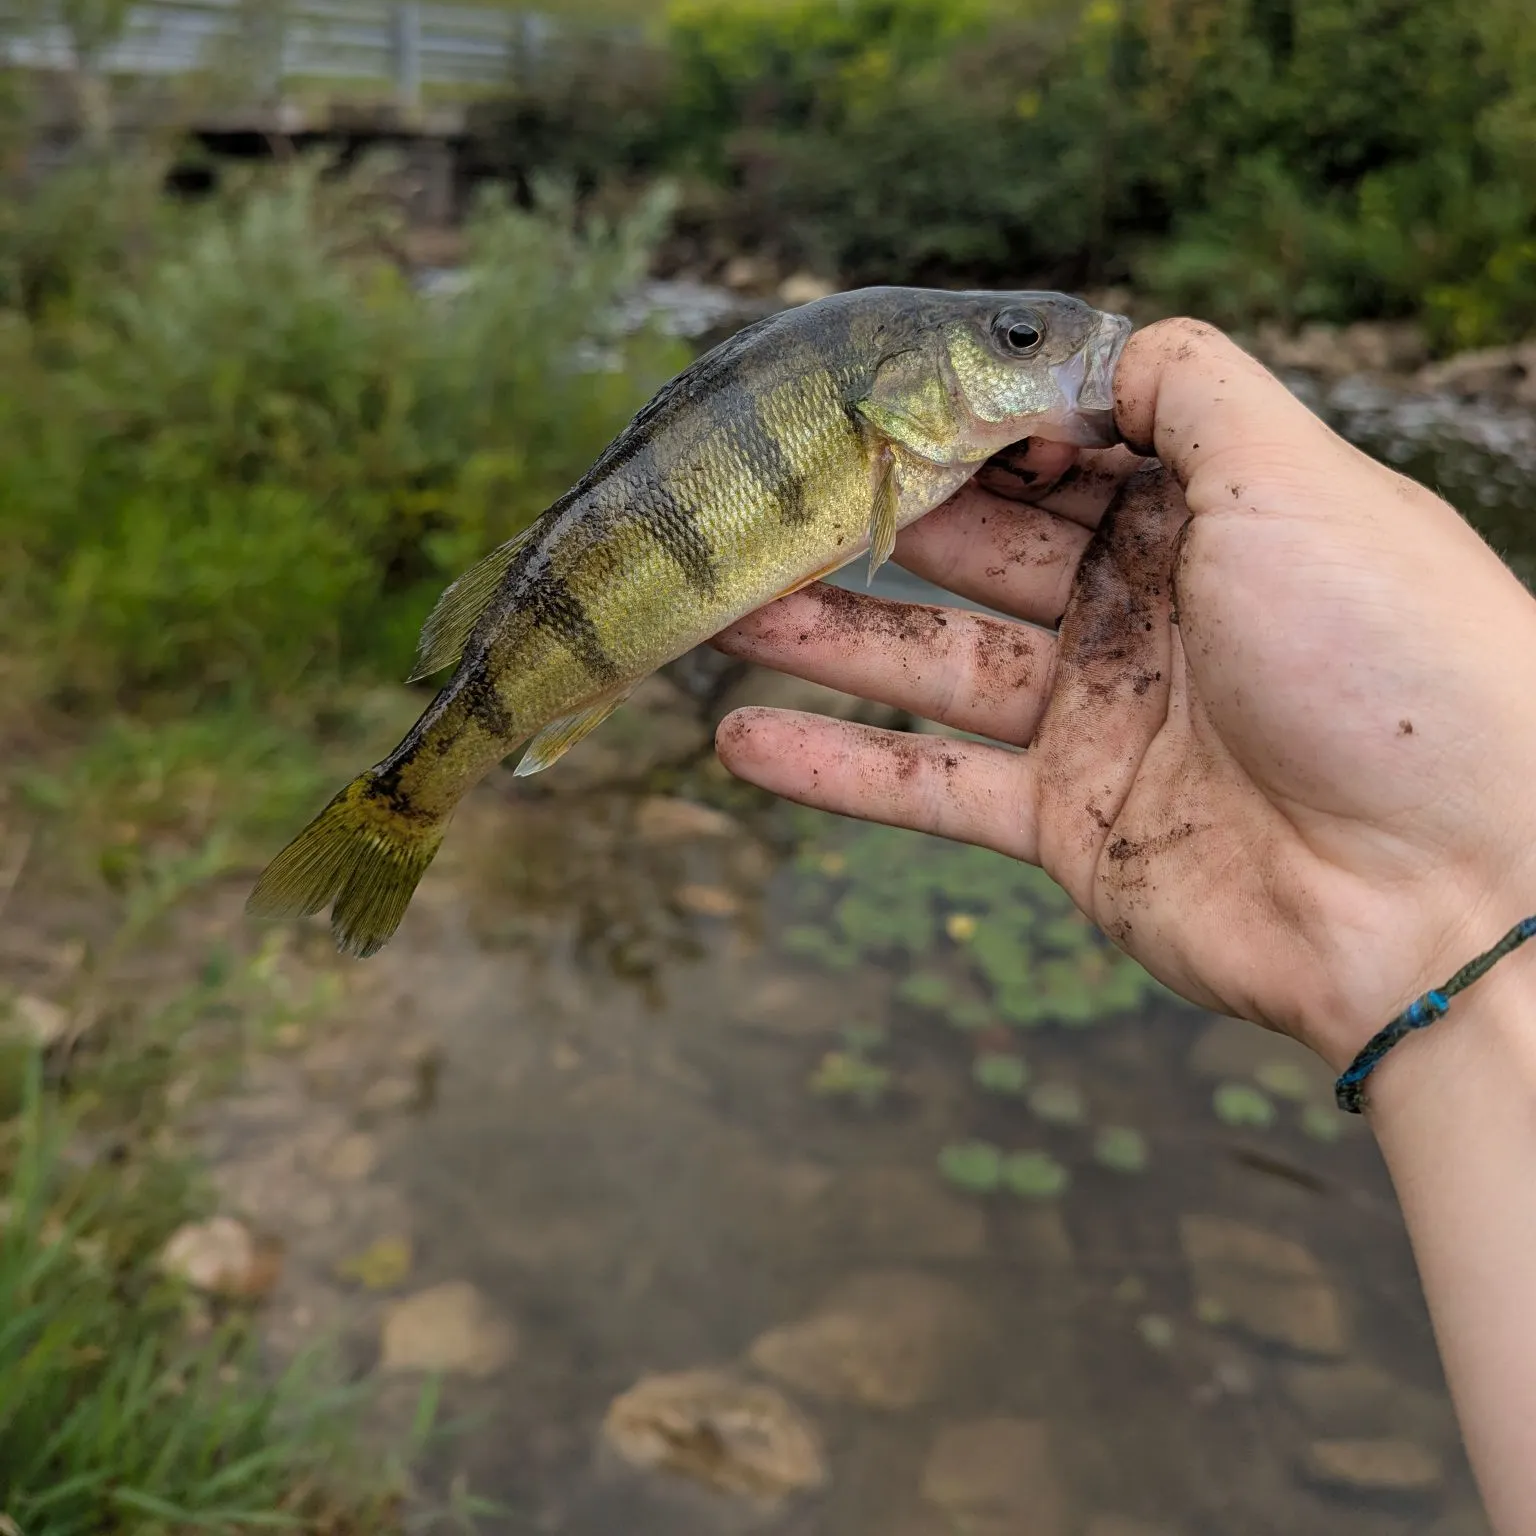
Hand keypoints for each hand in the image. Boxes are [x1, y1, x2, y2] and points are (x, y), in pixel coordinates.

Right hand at [712, 318, 1535, 1071]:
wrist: (1444, 893)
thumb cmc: (1390, 661)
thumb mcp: (1297, 480)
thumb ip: (1190, 392)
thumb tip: (1103, 344)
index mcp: (1198, 521)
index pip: (1052, 457)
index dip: (964, 434)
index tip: (875, 416)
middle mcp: (1139, 614)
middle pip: (973, 556)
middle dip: (864, 529)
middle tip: (758, 503)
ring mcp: (1096, 724)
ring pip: (932, 667)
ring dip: (822, 640)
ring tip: (715, 609)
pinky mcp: (1067, 826)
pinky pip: (931, 789)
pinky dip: (837, 770)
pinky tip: (741, 740)